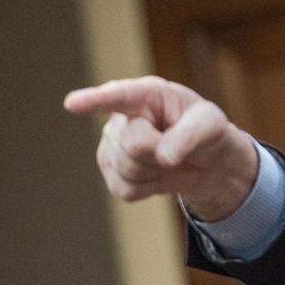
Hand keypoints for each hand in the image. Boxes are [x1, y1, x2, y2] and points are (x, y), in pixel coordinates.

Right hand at [63, 76, 256, 220]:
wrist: (204, 160)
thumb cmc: (205, 132)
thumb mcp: (211, 126)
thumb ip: (190, 137)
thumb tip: (164, 156)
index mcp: (147, 94)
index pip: (120, 97)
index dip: (96, 100)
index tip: (73, 103)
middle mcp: (122, 116)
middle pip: (134, 145)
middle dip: (162, 153)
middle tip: (179, 148)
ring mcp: (111, 144)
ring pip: (129, 170)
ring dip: (158, 172)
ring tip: (169, 158)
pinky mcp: (110, 171)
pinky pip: (127, 189)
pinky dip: (151, 188)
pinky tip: (158, 173)